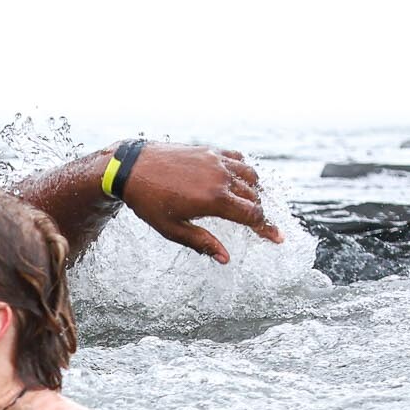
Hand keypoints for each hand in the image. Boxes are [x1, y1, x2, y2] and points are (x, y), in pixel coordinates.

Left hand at [119, 143, 282, 262]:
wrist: (131, 167)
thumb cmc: (148, 201)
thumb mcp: (172, 229)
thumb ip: (202, 243)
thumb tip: (225, 258)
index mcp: (214, 200)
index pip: (252, 215)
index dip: (267, 228)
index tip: (278, 238)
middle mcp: (220, 177)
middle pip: (255, 197)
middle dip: (260, 213)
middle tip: (260, 225)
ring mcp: (216, 161)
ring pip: (251, 176)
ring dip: (256, 191)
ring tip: (252, 204)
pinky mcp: (209, 150)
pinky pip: (238, 159)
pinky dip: (245, 170)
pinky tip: (240, 180)